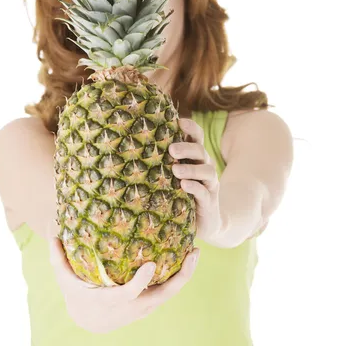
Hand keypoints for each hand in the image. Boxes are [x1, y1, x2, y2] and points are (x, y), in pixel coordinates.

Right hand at [48, 222, 200, 333]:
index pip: (130, 294)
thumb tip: (50, 232)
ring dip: (186, 273)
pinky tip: (186, 255)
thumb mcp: (66, 279)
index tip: (150, 265)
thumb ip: (58, 257)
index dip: (141, 282)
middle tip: (193, 252)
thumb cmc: (79, 295)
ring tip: (195, 250)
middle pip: (163, 294)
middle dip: (181, 276)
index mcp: (113, 301)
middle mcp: (134, 307)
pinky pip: (169, 289)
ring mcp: (145, 307)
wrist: (92, 322)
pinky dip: (180, 275)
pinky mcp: (151, 303)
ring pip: (171, 292)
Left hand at [169, 118, 226, 246]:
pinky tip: (183, 185)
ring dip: (191, 169)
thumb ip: (164, 161)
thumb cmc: (182, 194)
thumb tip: (136, 145)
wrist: (207, 223)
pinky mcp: (209, 202)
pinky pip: (204, 192)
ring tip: (175, 170)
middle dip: (187, 148)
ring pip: (206, 171)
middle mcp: (204, 167)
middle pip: (201, 151)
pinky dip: (195, 187)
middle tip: (171, 149)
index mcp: (195, 158)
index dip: (191, 128)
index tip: (178, 122)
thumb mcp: (173, 176)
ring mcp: (209, 184)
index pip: (197, 137)